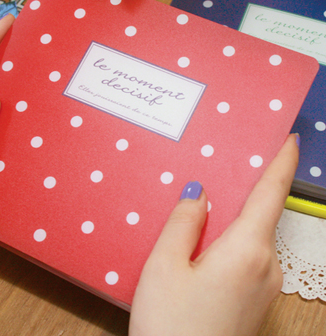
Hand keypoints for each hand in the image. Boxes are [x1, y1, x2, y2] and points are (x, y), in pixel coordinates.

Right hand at [129, 134, 298, 335]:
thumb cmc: (170, 322)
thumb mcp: (165, 265)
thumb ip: (184, 222)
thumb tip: (201, 194)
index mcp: (247, 250)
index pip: (270, 195)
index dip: (281, 163)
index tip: (289, 139)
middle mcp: (266, 265)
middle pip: (262, 214)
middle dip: (250, 188)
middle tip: (229, 165)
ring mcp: (265, 285)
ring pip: (254, 235)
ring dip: (238, 215)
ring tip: (210, 203)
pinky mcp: (255, 297)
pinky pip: (249, 254)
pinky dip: (234, 237)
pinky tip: (208, 240)